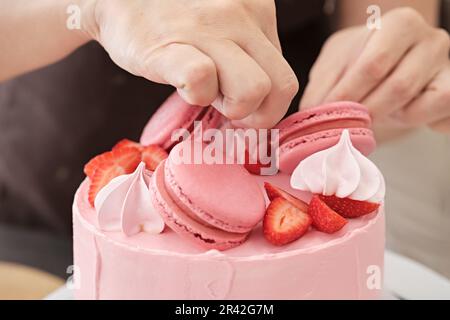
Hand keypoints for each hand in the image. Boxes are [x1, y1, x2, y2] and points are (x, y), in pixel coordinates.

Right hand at [84, 0, 297, 127]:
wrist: (117, 1)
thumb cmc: (176, 23)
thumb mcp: (226, 29)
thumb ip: (249, 58)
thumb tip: (263, 108)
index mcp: (259, 12)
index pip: (286, 78)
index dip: (267, 104)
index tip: (241, 107)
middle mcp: (240, 15)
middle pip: (282, 88)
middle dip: (258, 114)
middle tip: (228, 108)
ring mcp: (206, 28)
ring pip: (252, 90)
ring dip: (230, 107)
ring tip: (204, 93)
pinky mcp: (170, 45)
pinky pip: (201, 79)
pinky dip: (195, 95)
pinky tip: (181, 85)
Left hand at [300, 7, 449, 132]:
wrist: (393, 60)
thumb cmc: (362, 59)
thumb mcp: (336, 62)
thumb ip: (323, 84)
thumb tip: (309, 114)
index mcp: (400, 24)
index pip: (374, 64)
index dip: (347, 94)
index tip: (326, 112)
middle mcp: (432, 41)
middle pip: (398, 87)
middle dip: (365, 112)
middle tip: (344, 123)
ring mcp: (448, 67)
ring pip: (419, 106)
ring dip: (387, 119)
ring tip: (370, 117)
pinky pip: (441, 120)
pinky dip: (420, 124)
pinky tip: (401, 117)